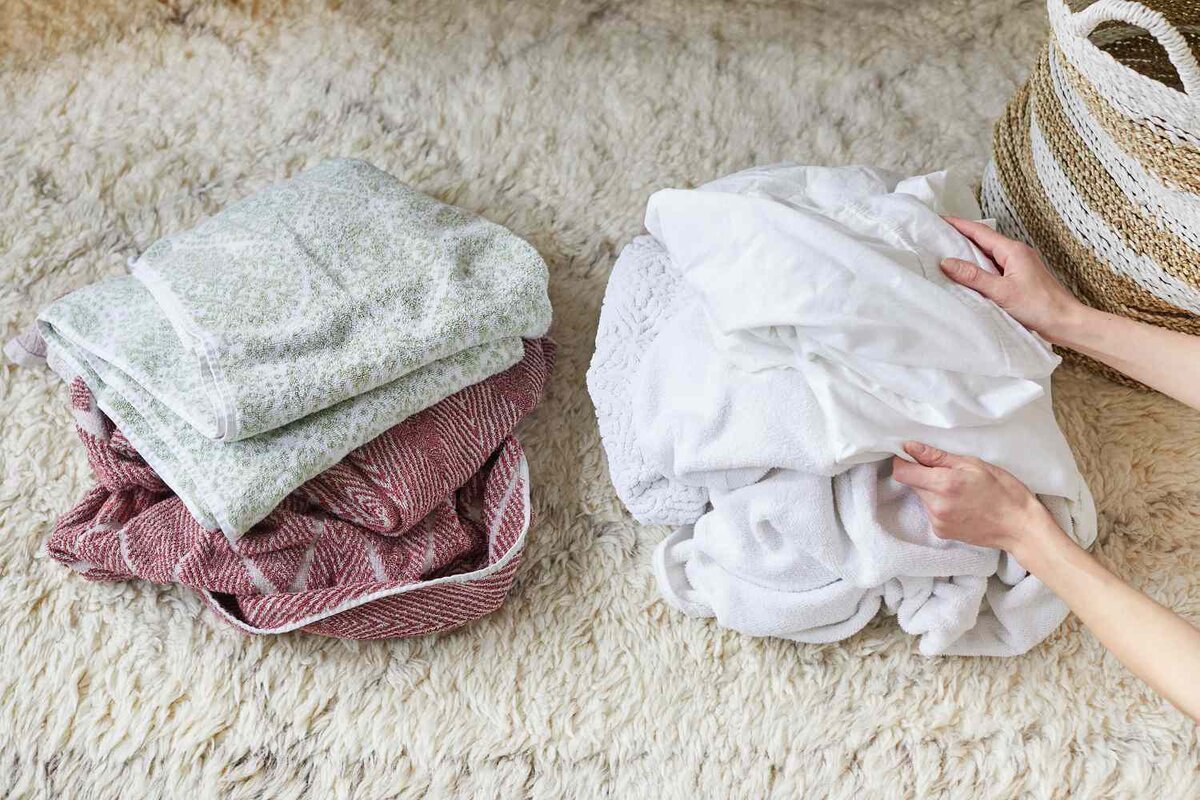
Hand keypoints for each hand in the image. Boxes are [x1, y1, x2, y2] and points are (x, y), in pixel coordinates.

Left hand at [891, 441, 1061, 557]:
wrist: (1020, 527)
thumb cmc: (1003, 491)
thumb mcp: (973, 464)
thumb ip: (937, 457)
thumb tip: (910, 447)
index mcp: (943, 484)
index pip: (902, 472)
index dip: (903, 461)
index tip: (912, 456)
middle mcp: (935, 505)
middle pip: (911, 484)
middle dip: (922, 475)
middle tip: (947, 472)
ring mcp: (937, 521)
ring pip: (922, 498)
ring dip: (932, 491)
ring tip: (958, 490)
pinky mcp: (941, 532)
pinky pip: (930, 512)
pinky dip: (939, 505)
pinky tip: (960, 504)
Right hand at [940, 216, 1084, 343]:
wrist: (1066, 322)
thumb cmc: (1040, 306)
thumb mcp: (1001, 291)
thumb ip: (973, 277)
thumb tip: (947, 262)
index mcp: (1013, 251)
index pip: (980, 232)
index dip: (959, 225)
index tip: (940, 220)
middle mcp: (1017, 254)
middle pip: (984, 240)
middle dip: (962, 236)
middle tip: (939, 235)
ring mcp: (1020, 266)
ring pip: (989, 254)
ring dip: (970, 252)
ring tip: (948, 253)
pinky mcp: (1020, 278)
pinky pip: (995, 267)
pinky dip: (979, 267)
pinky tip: (970, 274)